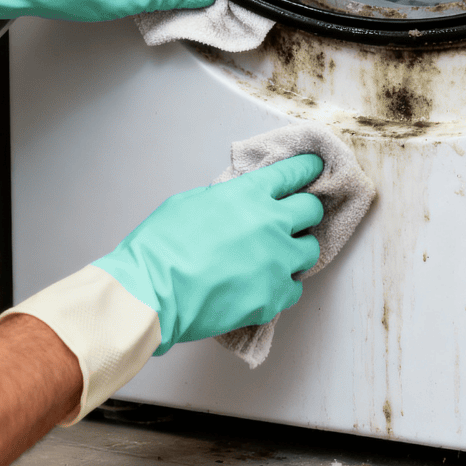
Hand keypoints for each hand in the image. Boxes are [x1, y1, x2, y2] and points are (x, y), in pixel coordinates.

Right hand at [95, 154, 323, 352]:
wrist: (151, 292)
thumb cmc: (160, 246)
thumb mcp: (190, 202)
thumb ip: (224, 199)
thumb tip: (236, 205)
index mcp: (249, 194)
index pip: (295, 173)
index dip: (307, 169)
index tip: (314, 168)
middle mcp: (271, 223)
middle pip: (312, 210)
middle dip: (305, 212)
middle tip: (294, 220)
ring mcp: (276, 261)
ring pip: (310, 251)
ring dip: (296, 251)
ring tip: (277, 258)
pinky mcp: (273, 296)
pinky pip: (294, 289)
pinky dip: (282, 287)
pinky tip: (264, 287)